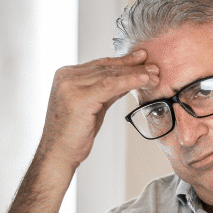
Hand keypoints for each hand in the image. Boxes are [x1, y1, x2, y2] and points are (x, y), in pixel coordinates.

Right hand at [37, 50, 158, 170]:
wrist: (59, 154)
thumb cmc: (74, 134)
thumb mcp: (94, 106)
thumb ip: (107, 91)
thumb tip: (128, 80)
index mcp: (66, 76)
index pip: (100, 64)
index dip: (123, 61)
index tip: (141, 58)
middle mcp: (66, 77)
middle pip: (106, 67)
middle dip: (132, 67)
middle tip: (154, 67)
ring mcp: (71, 86)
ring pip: (110, 74)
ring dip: (135, 74)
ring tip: (154, 75)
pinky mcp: (79, 98)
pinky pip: (110, 85)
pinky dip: (130, 81)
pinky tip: (144, 80)